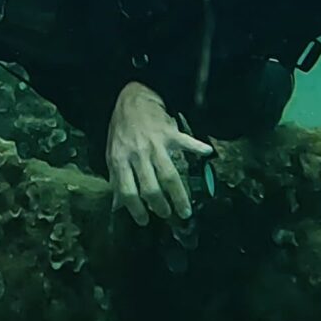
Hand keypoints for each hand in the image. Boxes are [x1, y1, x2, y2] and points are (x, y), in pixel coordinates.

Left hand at [106, 83, 212, 224]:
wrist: (131, 99)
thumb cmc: (121, 130)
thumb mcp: (112, 153)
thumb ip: (116, 178)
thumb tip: (118, 206)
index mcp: (120, 159)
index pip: (127, 191)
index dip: (136, 209)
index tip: (144, 220)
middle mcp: (138, 154)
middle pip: (151, 187)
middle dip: (160, 206)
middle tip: (167, 215)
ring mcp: (155, 144)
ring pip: (169, 175)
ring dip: (178, 195)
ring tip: (185, 209)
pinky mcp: (169, 133)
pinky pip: (186, 142)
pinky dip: (198, 148)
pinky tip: (208, 153)